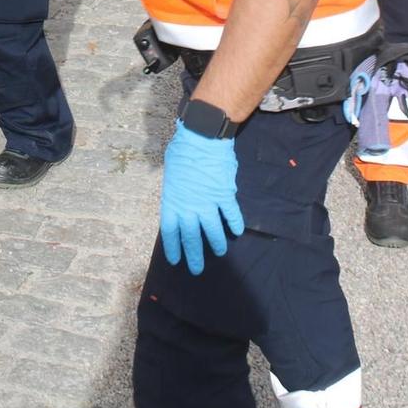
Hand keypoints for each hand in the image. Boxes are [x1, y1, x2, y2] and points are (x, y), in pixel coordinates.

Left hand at [160, 121, 243, 273]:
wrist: (201, 138)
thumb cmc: (183, 152)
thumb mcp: (172, 174)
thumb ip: (177, 191)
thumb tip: (182, 198)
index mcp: (172, 201)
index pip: (170, 231)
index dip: (173, 248)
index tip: (176, 261)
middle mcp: (189, 207)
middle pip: (191, 237)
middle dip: (194, 255)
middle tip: (196, 270)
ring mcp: (207, 203)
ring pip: (212, 231)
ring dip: (216, 243)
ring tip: (220, 252)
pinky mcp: (225, 196)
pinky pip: (231, 215)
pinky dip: (235, 224)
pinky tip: (237, 232)